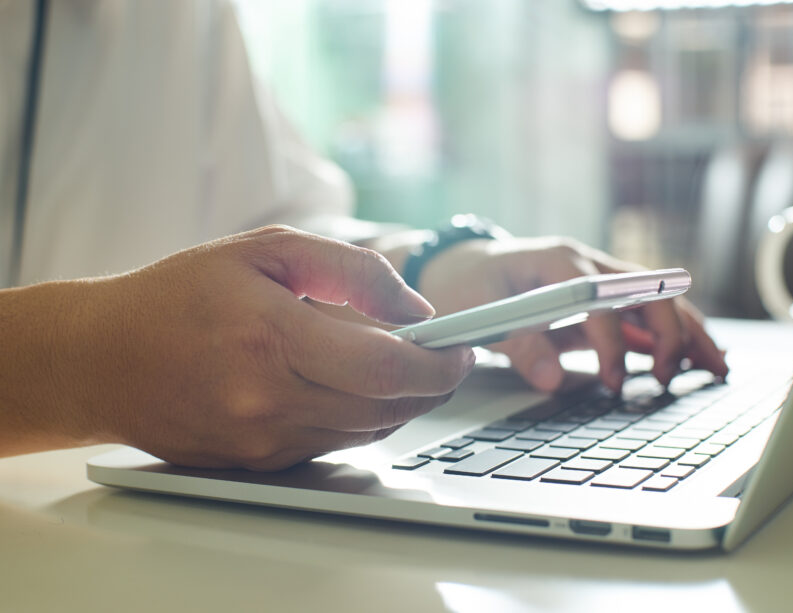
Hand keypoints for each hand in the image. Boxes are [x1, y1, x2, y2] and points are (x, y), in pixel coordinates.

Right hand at [0, 226, 473, 468]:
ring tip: (403, 364)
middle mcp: (269, 399)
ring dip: (402, 400)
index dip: (438, 361)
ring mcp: (263, 439)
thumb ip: (351, 271)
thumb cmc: (179, 295)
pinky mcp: (259, 462)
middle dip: (433, 382)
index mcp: (271, 338)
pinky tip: (357, 386)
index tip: (461, 346)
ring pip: (369, 430)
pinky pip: (337, 444)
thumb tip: (414, 310)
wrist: (102, 359)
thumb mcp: (265, 251)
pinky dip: (364, 416)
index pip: (385, 368)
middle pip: (388, 406)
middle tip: (446, 354)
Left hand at [416, 236, 727, 392]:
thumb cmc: (469, 285)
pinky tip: (692, 361)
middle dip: (666, 331)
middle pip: (645, 288)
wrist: (461, 268)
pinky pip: (642, 316)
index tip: (612, 380)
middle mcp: (586, 263)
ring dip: (685, 333)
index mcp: (557, 259)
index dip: (611, 339)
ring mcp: (598, 278)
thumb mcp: (479, 314)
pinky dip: (668, 338)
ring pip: (655, 300)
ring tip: (714, 367)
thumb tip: (553, 380)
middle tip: (669, 376)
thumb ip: (518, 345)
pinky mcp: (600, 301)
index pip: (599, 295)